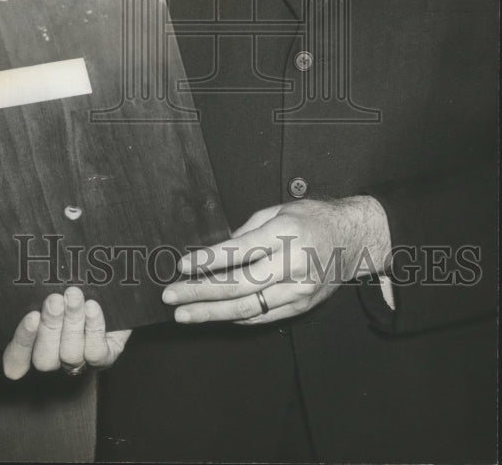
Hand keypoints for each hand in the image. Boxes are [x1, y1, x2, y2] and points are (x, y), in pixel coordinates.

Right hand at [2, 286, 131, 379]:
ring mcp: (79, 361)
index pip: (16, 360)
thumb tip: (17, 258)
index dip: (21, 343)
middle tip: (55, 300)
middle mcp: (54, 357)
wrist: (111, 292)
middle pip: (43, 359)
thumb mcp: (52, 284)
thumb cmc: (73, 285)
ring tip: (74, 296)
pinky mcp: (104, 358)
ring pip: (69, 354)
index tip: (31, 316)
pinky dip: (93, 328)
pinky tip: (92, 307)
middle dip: (49, 326)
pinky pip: (95, 352)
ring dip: (72, 322)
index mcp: (33, 344)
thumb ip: (37, 285)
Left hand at [162, 196, 389, 325]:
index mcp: (285, 233)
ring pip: (248, 308)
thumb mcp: (280, 209)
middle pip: (239, 286)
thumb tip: (218, 250)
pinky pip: (262, 317)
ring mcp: (298, 290)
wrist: (356, 240)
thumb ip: (248, 229)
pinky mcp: (302, 307)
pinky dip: (235, 318)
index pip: (239, 251)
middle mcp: (292, 265)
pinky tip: (213, 315)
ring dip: (211, 312)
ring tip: (183, 314)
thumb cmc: (314, 218)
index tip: (181, 266)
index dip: (208, 261)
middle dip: (200, 292)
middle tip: (171, 295)